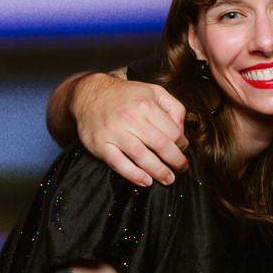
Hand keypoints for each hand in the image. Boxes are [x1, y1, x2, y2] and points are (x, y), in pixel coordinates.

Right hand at [72, 73, 187, 185]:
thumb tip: (182, 130)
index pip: (172, 131)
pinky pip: (118, 163)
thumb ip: (173, 108)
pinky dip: (133, 175)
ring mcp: (114, 132)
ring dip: (158, 171)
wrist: (88, 95)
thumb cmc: (125, 96)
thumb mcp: (153, 91)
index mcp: (145, 104)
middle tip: (181, 168)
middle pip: (160, 145)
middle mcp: (130, 118)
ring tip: (168, 179)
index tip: (183, 149)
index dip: (182, 144)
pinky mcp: (100, 144)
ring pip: (141, 156)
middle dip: (175, 160)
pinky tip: (146, 181)